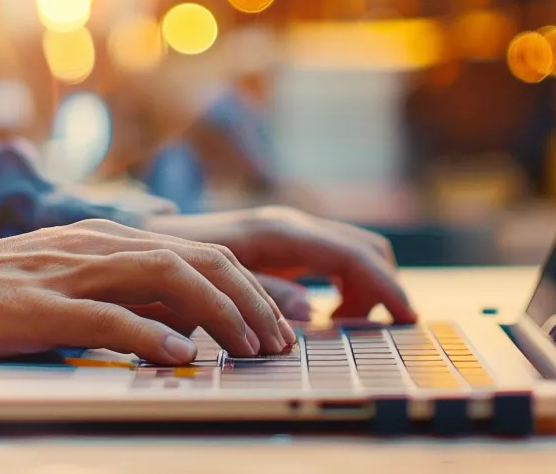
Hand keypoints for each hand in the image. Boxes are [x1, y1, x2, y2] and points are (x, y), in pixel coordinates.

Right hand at [0, 220, 292, 364]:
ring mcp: (70, 273)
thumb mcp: (63, 291)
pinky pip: (110, 316)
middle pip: (202, 261)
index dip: (250, 289)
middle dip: (254, 302)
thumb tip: (178, 334)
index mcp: (105, 240)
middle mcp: (97, 246)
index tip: (278, 328)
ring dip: (222, 316)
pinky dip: (153, 335)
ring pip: (170, 279)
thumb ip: (119, 301)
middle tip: (281, 344)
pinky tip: (182, 358)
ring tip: (249, 350)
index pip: (200, 254)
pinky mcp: (40, 307)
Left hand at [142, 207, 415, 323]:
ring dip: (365, 290)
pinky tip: (327, 317)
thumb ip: (264, 294)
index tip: (408, 316)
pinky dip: (348, 287)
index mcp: (281, 232)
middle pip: (367, 249)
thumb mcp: (217, 283)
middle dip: (382, 288)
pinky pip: (338, 261)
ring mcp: (294, 231)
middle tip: (372, 331)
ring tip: (342, 328)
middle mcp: (294, 224)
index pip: (353, 256)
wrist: (147, 239)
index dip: (385, 287)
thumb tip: (311, 313)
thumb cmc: (178, 263)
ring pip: (357, 254)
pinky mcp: (290, 243)